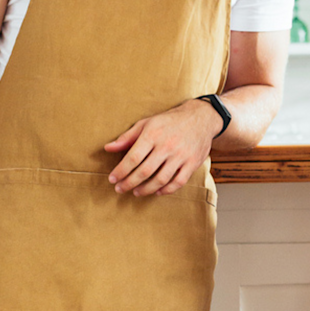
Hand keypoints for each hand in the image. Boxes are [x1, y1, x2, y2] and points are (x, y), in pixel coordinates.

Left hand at [105, 99, 222, 195]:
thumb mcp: (147, 123)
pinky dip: (166, 190)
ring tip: (136, 192)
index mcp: (153, 134)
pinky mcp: (192, 163)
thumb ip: (127, 137)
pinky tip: (157, 191)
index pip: (132, 158)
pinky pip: (178, 182)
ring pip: (160, 179)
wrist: (200, 118)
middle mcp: (167, 146)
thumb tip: (108, 148)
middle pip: (144, 171)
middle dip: (129, 183)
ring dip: (146, 189)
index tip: (112, 179)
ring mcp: (181, 155)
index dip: (120, 171)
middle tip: (119, 188)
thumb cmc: (169, 121)